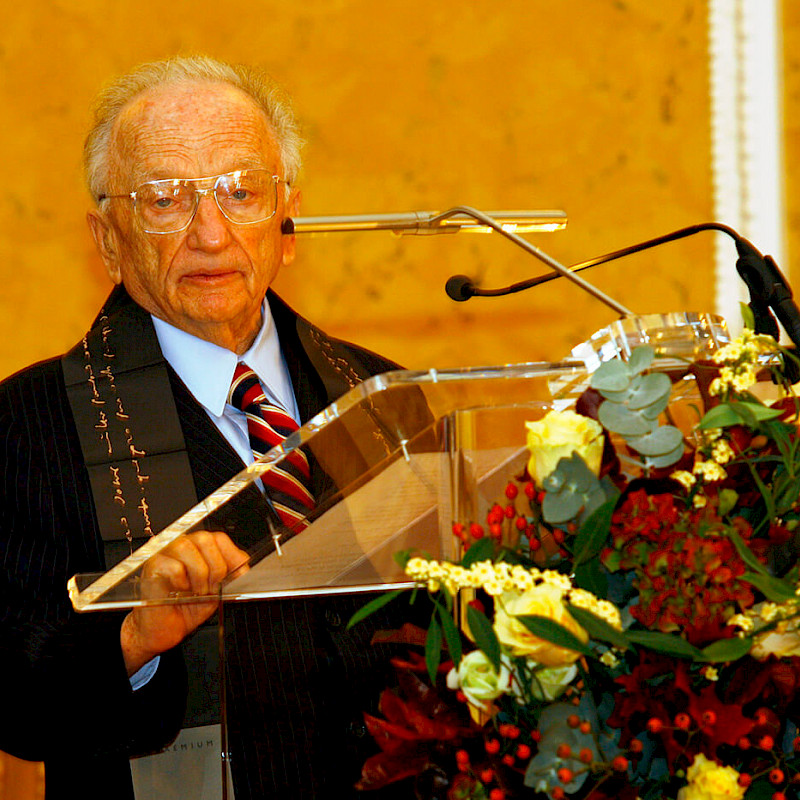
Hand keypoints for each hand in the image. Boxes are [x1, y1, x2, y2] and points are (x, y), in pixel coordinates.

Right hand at [120, 531, 248, 675]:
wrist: (163, 630)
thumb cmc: (187, 608)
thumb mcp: (218, 591)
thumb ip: (233, 576)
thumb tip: (246, 569)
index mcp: (200, 548)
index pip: (219, 538)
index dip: (229, 557)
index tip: (230, 578)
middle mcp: (182, 545)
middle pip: (205, 539)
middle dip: (215, 568)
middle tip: (212, 588)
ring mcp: (164, 553)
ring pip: (186, 548)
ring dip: (198, 575)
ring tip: (196, 592)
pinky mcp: (152, 566)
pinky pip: (172, 566)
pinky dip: (181, 582)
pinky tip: (179, 592)